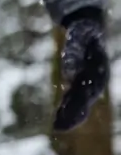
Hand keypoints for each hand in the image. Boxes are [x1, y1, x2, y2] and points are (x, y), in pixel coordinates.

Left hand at [53, 10, 108, 131]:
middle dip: (72, 115)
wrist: (89, 27)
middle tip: (58, 127)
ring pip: (80, 103)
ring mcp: (90, 82)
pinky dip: (67, 109)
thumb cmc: (85, 30)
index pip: (87, 91)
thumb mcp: (81, 34)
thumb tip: (68, 69)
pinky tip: (58, 120)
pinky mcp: (82, 82)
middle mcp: (96, 80)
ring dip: (69, 116)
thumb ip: (74, 49)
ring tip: (57, 127)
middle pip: (84, 101)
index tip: (67, 113)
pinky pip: (75, 98)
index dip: (78, 104)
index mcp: (98, 71)